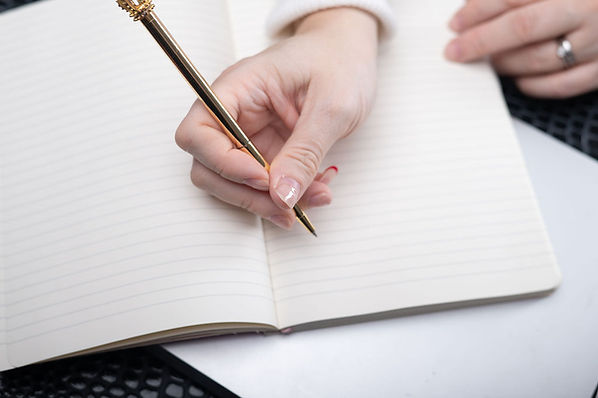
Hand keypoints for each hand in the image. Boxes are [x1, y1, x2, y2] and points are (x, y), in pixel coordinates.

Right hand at [175, 8, 378, 228]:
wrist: (351, 54)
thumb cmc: (339, 62)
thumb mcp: (331, 106)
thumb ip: (304, 153)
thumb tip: (281, 196)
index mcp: (238, 88)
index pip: (198, 133)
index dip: (222, 163)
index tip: (262, 179)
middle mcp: (235, 115)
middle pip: (209, 167)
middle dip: (246, 194)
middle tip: (288, 205)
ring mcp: (249, 136)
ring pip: (235, 184)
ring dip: (270, 202)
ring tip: (316, 197)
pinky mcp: (266, 153)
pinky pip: (265, 186)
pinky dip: (288, 197)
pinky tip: (317, 191)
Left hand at [444, 0, 597, 97]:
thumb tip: (480, 4)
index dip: (479, 10)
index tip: (456, 23)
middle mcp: (589, 11)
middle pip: (523, 27)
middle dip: (481, 41)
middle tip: (455, 51)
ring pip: (539, 59)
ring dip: (504, 63)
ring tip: (487, 61)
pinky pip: (562, 86)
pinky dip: (533, 85)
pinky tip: (518, 78)